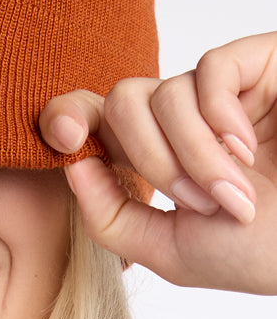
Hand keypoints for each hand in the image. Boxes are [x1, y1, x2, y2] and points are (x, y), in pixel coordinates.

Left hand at [39, 32, 276, 293]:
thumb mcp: (170, 249)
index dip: (67, 116)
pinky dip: (217, 120)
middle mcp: (183, 119)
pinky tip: (246, 151)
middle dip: (150, 160)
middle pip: (121, 101)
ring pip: (162, 93)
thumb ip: (111, 216)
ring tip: (236, 195)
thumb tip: (72, 162)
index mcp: (157, 156)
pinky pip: (209, 70)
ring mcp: (221, 92)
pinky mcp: (259, 66)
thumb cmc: (261, 252)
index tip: (61, 138)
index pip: (95, 117)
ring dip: (192, 156)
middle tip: (197, 204)